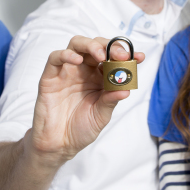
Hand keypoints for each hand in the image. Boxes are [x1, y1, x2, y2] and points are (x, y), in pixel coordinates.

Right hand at [28, 36, 144, 165]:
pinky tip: (77, 60)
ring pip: (76, 45)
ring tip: (100, 55)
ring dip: (90, 45)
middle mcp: (84, 70)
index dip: (126, 54)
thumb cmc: (81, 128)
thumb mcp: (101, 115)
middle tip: (120, 56)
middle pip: (96, 46)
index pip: (113, 58)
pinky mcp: (50, 76)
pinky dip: (66, 54)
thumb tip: (126, 89)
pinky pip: (55, 58)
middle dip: (110, 47)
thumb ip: (110, 100)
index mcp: (99, 77)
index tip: (139, 57)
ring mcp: (67, 71)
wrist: (59, 144)